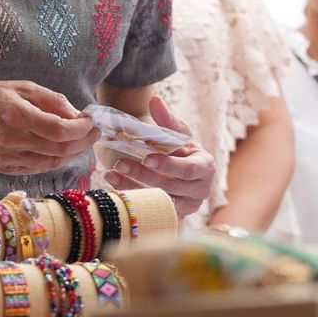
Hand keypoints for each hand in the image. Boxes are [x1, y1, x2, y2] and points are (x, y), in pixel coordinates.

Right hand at [0, 81, 96, 174]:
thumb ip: (51, 100)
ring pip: (53, 162)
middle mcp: (11, 140)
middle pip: (60, 149)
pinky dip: (56, 160)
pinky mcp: (5, 168)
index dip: (82, 128)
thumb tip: (77, 115)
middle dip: (84, 141)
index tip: (92, 120)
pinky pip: (39, 168)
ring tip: (83, 140)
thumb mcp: (21, 87)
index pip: (59, 131)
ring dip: (73, 152)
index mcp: (15, 115)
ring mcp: (7, 158)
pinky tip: (64, 149)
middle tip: (95, 131)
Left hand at [106, 97, 216, 218]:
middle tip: (119, 163)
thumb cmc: (182, 152)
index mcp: (205, 167)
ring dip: (132, 187)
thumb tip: (155, 100)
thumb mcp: (179, 135)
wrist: (184, 176)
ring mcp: (187, 206)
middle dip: (143, 175)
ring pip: (159, 199)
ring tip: (111, 174)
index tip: (147, 158)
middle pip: (170, 185)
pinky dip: (132, 197)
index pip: (188, 169)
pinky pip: (151, 208)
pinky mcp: (173, 215)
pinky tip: (114, 187)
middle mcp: (200, 190)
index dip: (168, 165)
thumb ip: (167, 120)